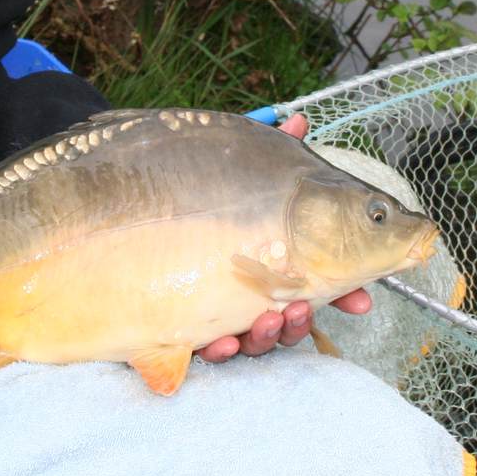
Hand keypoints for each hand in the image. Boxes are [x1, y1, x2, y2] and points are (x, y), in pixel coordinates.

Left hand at [195, 112, 373, 364]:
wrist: (115, 206)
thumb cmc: (187, 189)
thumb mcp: (229, 169)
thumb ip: (264, 151)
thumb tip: (299, 121)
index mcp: (267, 263)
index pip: (311, 283)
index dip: (341, 296)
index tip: (361, 302)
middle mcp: (243, 294)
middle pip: (283, 321)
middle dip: (298, 321)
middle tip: (302, 308)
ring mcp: (211, 315)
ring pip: (249, 341)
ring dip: (265, 335)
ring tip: (267, 318)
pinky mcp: (176, 332)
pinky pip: (198, 353)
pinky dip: (215, 349)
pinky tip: (220, 341)